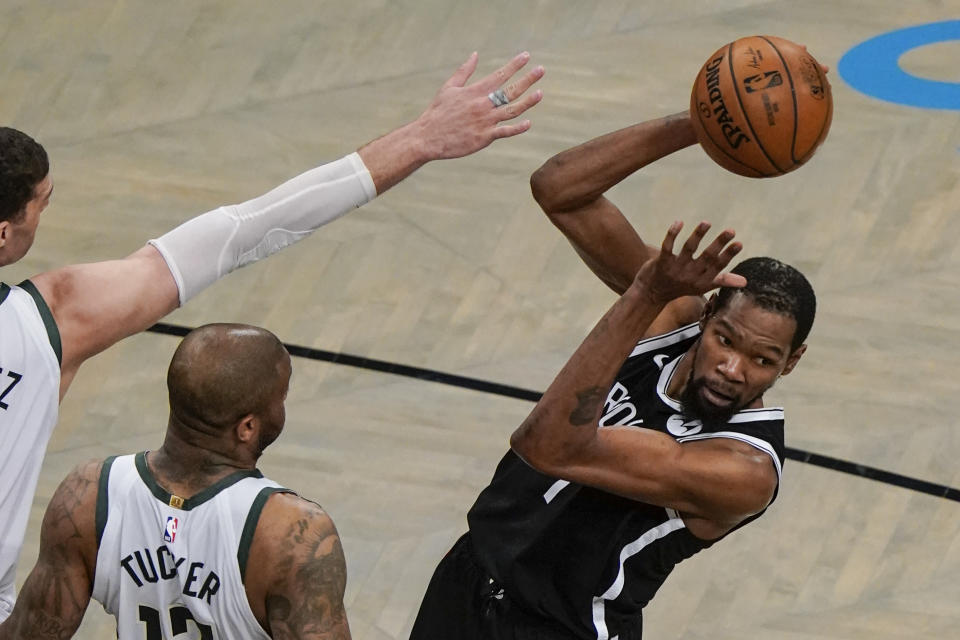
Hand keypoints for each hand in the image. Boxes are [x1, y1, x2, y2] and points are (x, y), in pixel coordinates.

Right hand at [415, 51, 544, 159]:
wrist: (428, 137)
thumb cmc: (438, 112)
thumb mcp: (449, 87)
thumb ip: (464, 71)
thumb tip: (475, 54)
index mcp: (474, 91)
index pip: (499, 75)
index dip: (514, 65)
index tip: (526, 56)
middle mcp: (482, 105)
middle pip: (510, 91)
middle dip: (527, 79)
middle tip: (541, 70)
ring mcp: (485, 122)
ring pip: (512, 111)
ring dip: (528, 102)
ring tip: (540, 93)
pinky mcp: (484, 138)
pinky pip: (505, 132)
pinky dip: (517, 128)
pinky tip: (528, 122)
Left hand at [633, 221, 745, 303]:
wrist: (651, 293)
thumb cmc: (680, 287)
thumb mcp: (702, 287)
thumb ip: (722, 281)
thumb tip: (745, 281)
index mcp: (702, 281)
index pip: (718, 267)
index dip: (728, 255)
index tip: (739, 243)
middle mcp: (690, 275)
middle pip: (706, 257)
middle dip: (719, 243)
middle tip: (731, 231)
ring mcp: (675, 268)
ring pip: (688, 249)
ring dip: (698, 235)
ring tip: (706, 223)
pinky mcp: (661, 262)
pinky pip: (668, 246)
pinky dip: (673, 234)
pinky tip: (679, 222)